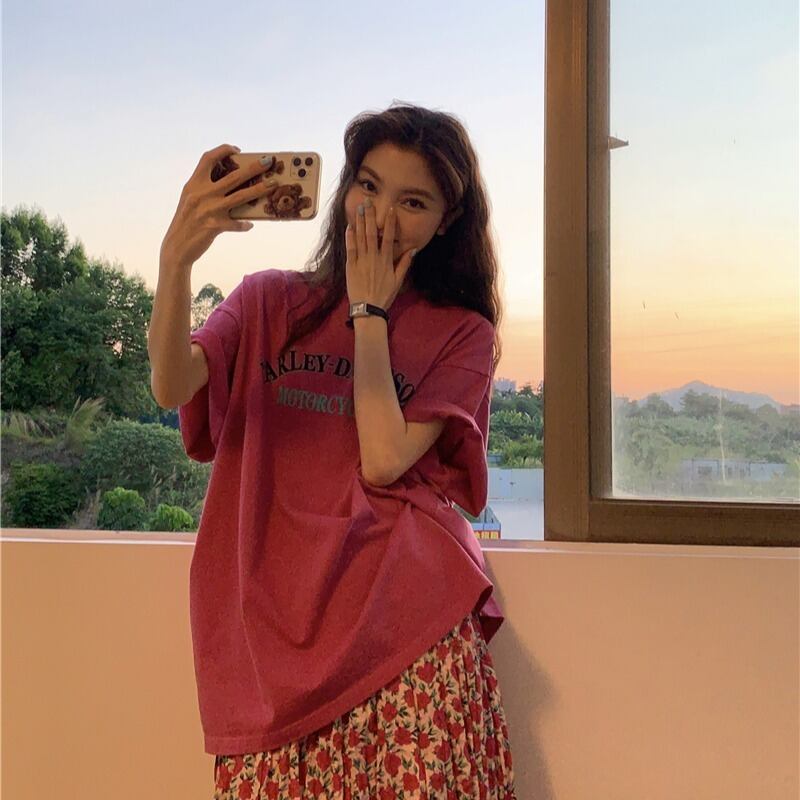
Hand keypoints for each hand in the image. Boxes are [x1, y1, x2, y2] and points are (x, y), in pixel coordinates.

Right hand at [159, 144, 278, 269]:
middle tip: (268, 162)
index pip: (208, 158)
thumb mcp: (190, 199)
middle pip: (233, 176)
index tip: (237, 150)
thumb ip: (204, 189)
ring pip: (241, 196)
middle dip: (253, 167)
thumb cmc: (185, 222)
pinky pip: (237, 223)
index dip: (223, 150)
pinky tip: (250, 225)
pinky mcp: (215, 226)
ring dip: (259, 189)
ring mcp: (210, 209)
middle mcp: (202, 194)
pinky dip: (245, 224)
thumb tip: (230, 182)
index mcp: (194, 184)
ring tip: (273, 185)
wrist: (176, 247)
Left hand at [345, 200, 416, 311]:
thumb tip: (413, 249)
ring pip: (360, 237)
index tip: (390, 209)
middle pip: (372, 232)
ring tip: (358, 208)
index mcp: (386, 260)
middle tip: (368, 201)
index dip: (389, 222)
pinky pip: (350, 248)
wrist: (368, 308)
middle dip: (370, 216)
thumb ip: (405, 263)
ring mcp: (361, 261)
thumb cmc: (384, 295)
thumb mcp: (398, 280)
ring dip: (359, 222)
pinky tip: (349, 226)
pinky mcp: (351, 266)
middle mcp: (374, 257)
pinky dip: (350, 237)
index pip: (388, 237)